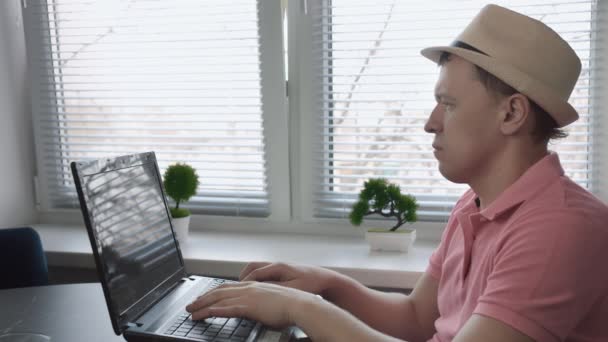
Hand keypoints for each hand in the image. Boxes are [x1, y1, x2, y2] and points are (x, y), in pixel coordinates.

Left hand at [185, 281, 316, 328]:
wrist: (300, 304)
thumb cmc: (290, 306)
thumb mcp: (271, 302)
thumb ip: (260, 303)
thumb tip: (256, 309)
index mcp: (253, 286)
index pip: (228, 287)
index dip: (214, 292)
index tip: (204, 297)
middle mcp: (248, 288)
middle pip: (219, 291)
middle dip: (203, 298)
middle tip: (191, 305)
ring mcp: (247, 296)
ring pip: (218, 299)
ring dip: (203, 305)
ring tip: (192, 312)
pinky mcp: (248, 306)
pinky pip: (226, 308)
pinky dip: (213, 311)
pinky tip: (204, 314)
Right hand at [239, 262, 337, 295]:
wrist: (325, 279)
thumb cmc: (311, 284)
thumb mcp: (293, 289)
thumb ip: (276, 289)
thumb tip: (260, 290)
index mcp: (278, 267)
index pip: (255, 273)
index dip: (244, 282)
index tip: (237, 290)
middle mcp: (277, 264)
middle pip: (253, 267)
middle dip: (242, 277)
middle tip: (236, 288)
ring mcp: (279, 266)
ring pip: (258, 268)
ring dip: (249, 276)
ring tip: (243, 287)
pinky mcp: (282, 270)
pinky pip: (264, 271)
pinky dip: (256, 277)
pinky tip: (256, 287)